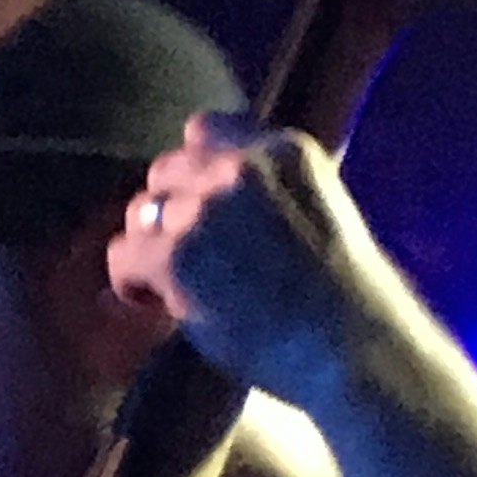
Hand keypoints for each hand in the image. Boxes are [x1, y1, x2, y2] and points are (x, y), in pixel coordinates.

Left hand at [106, 113, 405, 411]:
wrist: (351, 346)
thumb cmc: (342, 301)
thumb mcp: (318, 213)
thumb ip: (264, 193)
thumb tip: (196, 201)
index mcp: (285, 150)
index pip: (203, 130)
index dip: (190, 175)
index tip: (197, 213)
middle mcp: (241, 168)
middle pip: (163, 170)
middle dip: (166, 212)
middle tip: (183, 258)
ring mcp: (207, 210)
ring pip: (140, 212)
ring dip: (149, 249)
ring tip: (174, 287)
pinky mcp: (179, 256)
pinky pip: (124, 257)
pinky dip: (132, 283)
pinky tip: (155, 305)